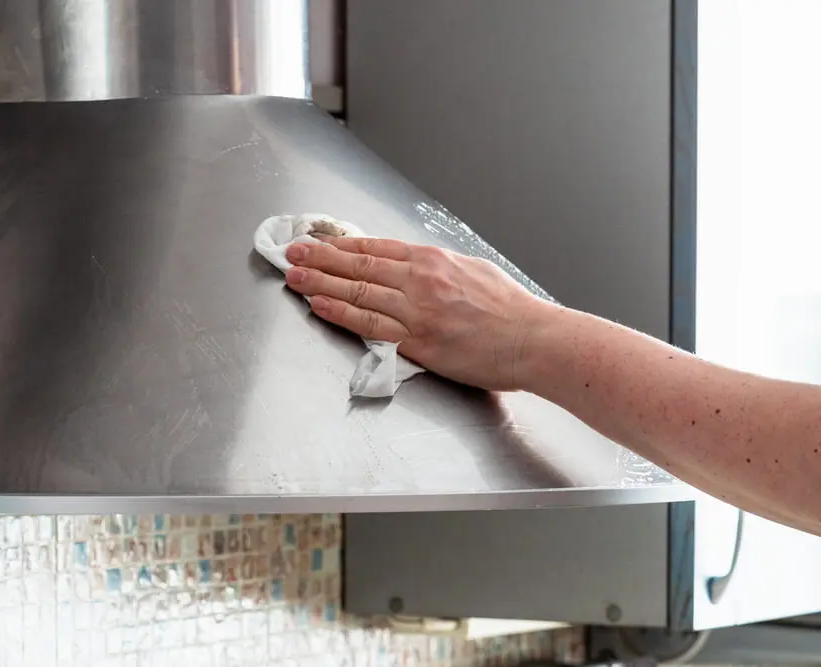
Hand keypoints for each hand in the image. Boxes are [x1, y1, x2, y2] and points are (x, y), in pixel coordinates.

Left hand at [284, 236, 552, 390]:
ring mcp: (417, 310)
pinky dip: (341, 312)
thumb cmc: (511, 310)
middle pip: (359, 264)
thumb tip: (414, 266)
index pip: (375, 247)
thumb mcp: (473, 272)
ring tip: (294, 276)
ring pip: (358, 290)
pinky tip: (319, 304)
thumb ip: (438, 269)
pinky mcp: (418, 341)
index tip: (318, 240)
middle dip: (320, 257)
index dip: (340, 244)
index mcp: (433, 260)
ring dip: (320, 281)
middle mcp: (421, 279)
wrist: (533, 340)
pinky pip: (370, 324)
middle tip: (292, 252)